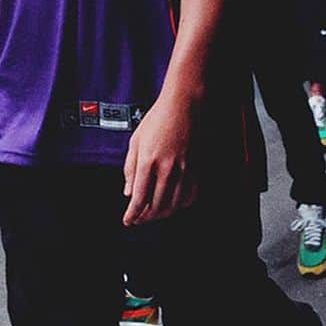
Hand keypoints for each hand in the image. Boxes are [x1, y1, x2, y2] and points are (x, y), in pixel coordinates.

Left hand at [122, 93, 198, 225]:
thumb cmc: (158, 119)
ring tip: (153, 214)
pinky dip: (181, 205)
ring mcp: (185, 169)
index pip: (140, 198)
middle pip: (157, 206)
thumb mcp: (136, 141)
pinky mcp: (197, 168)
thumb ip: (130, 168)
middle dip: (145, 217)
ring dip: (163, 214)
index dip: (133, 214)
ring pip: (174, 204)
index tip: (128, 220)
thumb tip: (128, 192)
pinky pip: (191, 195)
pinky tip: (173, 204)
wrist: (185, 105)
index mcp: (148, 160)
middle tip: (138, 219)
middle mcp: (168, 168)